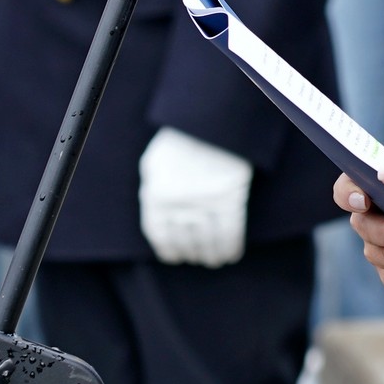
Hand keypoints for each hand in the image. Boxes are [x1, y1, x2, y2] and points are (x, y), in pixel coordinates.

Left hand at [140, 128, 251, 266]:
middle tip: (197, 258)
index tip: (175, 257)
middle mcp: (177, 204)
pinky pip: (230, 233)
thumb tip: (158, 215)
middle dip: (191, 253)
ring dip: (211, 255)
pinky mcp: (230, 200)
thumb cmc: (182, 139)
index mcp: (155, 195)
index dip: (168, 249)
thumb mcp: (154, 161)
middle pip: (184, 240)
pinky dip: (230, 248)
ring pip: (207, 241)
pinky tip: (230, 255)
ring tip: (214, 261)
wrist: (213, 122)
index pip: (160, 234)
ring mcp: (205, 204)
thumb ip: (153, 188)